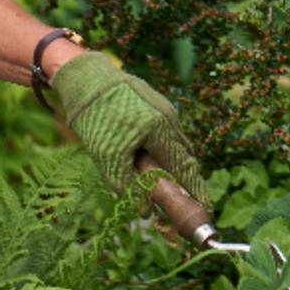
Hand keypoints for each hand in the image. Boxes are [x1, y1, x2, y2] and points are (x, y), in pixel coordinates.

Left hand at [51, 52, 206, 204]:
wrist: (84, 77)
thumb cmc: (95, 119)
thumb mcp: (108, 158)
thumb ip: (130, 186)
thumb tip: (147, 212)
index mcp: (162, 130)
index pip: (185, 167)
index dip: (195, 189)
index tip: (205, 206)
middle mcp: (168, 117)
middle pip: (183, 155)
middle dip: (182, 178)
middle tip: (178, 199)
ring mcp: (162, 106)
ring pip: (173, 142)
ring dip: (169, 162)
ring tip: (158, 179)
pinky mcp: (152, 101)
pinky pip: (163, 130)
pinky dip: (160, 147)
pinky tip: (143, 154)